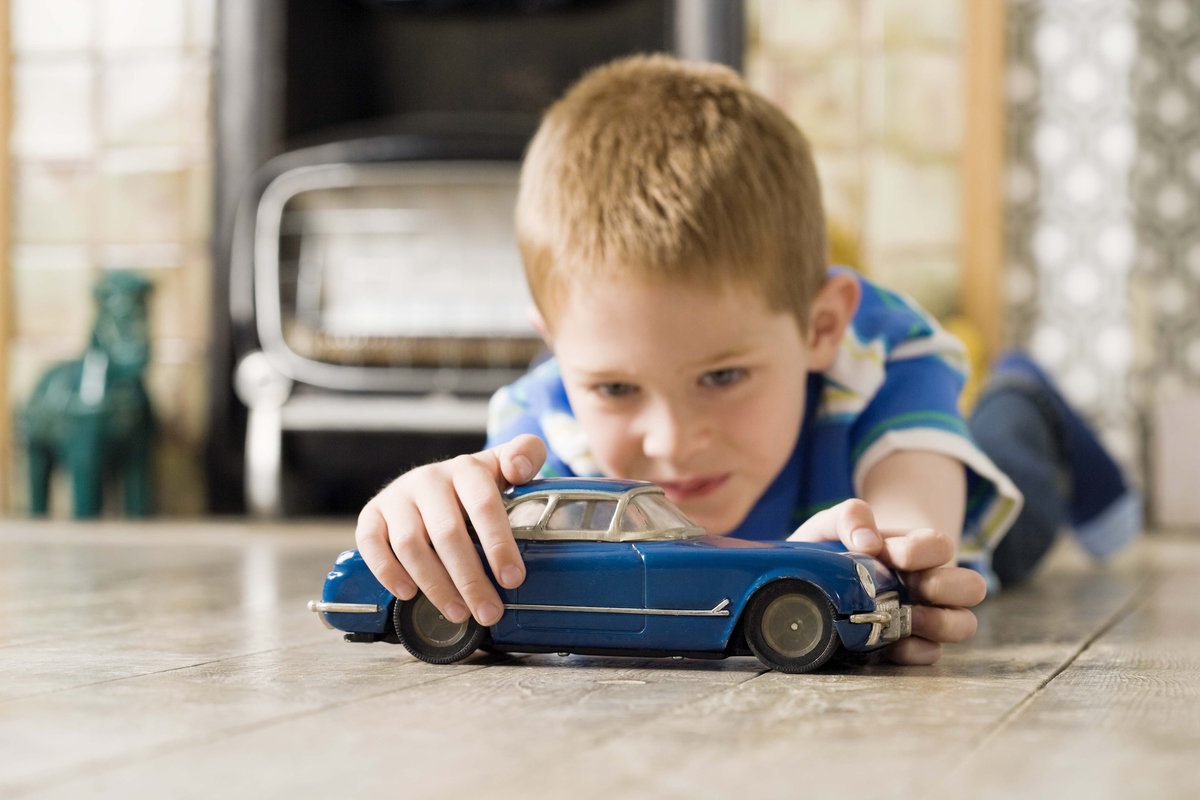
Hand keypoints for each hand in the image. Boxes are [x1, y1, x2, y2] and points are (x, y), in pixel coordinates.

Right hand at [354, 434, 546, 627]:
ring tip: (459, 613)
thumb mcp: (504, 465)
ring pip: (411, 545)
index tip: (513, 579)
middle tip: (489, 612)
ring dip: (435, 585)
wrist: (433, 481)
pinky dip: (387, 572)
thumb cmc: (475, 485)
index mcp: (466, 468)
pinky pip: (371, 543)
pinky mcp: (372, 514)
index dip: (499, 544)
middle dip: (471, 579)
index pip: (483, 505)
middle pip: (448, 533)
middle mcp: (429, 479)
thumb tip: (518, 468)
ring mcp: (397, 496)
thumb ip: (525, 453)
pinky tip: (408, 594)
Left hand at [787, 499, 986, 664]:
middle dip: (945, 587)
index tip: (888, 553)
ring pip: (964, 624)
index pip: (941, 546)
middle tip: (913, 586)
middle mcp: (930, 583)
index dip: (919, 551)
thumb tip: (867, 542)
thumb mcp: (834, 523)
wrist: (819, 578)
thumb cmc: (836, 548)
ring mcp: (924, 615)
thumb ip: (849, 517)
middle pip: (973, 587)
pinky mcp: (908, 643)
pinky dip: (915, 650)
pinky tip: (892, 643)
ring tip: (909, 618)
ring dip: (941, 623)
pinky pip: (931, 653)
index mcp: (917, 549)